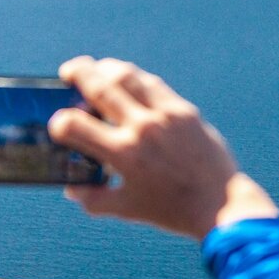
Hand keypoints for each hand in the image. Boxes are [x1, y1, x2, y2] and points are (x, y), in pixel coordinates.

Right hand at [49, 57, 278, 238]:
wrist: (220, 204)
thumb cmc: (171, 210)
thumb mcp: (127, 209)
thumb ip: (94, 199)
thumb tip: (72, 189)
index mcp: (124, 154)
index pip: (75, 126)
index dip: (59, 123)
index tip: (57, 125)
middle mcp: (142, 128)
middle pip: (100, 86)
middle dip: (78, 73)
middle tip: (68, 71)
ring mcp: (165, 115)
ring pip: (127, 76)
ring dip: (106, 68)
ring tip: (96, 69)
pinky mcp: (184, 111)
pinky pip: (153, 84)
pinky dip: (134, 78)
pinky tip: (127, 79)